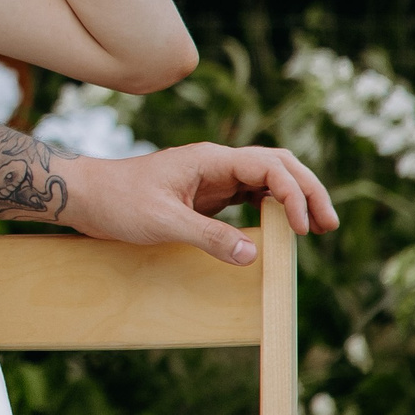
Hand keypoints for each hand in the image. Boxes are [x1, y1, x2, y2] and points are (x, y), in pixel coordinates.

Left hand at [63, 142, 338, 265]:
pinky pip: (250, 195)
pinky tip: (283, 228)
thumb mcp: (161, 222)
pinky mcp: (206, 194)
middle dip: (307, 190)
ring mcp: (212, 177)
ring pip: (267, 178)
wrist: (85, 196)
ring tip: (316, 228)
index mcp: (209, 160)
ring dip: (294, 198)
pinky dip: (273, 207)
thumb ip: (207, 236)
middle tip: (328, 225)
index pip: (269, 166)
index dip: (293, 194)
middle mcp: (216, 163)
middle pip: (278, 165)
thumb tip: (252, 254)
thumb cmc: (117, 202)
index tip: (302, 228)